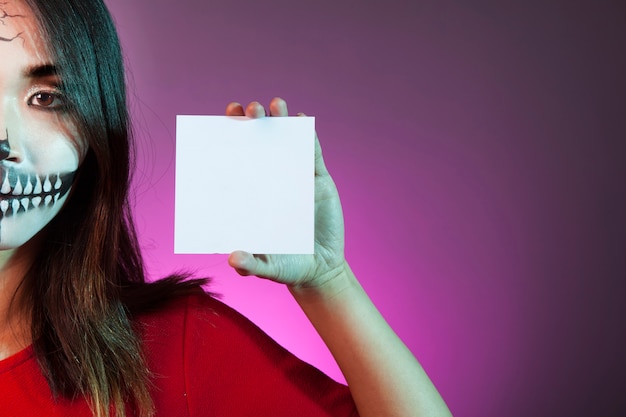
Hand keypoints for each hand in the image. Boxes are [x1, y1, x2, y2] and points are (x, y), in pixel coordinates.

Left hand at [226, 97, 346, 288]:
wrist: (321, 269)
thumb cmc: (288, 266)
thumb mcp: (268, 267)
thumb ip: (251, 264)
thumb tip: (233, 258)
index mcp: (254, 193)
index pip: (240, 157)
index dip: (233, 135)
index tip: (228, 117)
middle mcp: (272, 180)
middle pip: (261, 143)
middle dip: (255, 122)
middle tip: (252, 109)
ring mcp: (296, 178)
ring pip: (288, 143)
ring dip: (282, 121)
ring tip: (277, 103)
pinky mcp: (318, 181)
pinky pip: (313, 153)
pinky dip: (309, 136)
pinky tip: (303, 120)